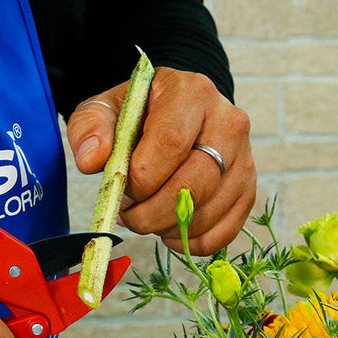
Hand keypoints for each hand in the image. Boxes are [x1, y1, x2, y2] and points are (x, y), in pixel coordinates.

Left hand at [67, 67, 256, 254]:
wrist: (177, 114)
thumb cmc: (139, 115)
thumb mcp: (106, 109)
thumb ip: (90, 128)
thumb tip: (93, 160)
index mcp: (192, 94)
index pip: (171, 143)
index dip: (141, 178)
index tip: (121, 188)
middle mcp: (229, 123)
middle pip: (194, 185)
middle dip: (151, 213)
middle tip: (128, 215)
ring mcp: (245, 159)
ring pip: (208, 213)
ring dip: (168, 228)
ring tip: (147, 216)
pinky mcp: (247, 189)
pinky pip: (224, 232)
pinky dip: (191, 242)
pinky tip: (169, 230)